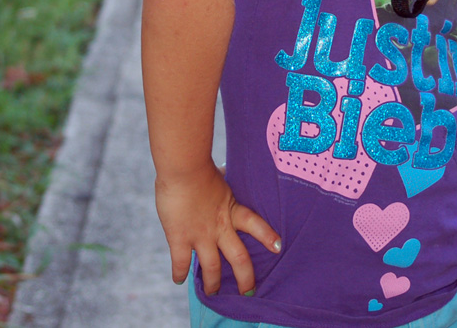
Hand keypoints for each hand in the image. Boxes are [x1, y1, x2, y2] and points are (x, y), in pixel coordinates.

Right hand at [154, 164, 281, 295]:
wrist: (182, 166)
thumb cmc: (198, 165)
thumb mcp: (217, 175)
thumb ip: (222, 181)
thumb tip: (225, 171)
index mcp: (231, 209)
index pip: (255, 224)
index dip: (267, 236)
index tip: (278, 247)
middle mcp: (220, 227)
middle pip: (238, 258)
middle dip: (245, 278)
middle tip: (249, 291)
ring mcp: (200, 235)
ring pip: (212, 267)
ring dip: (213, 283)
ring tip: (213, 292)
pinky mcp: (180, 238)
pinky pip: (181, 263)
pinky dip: (179, 273)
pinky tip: (178, 280)